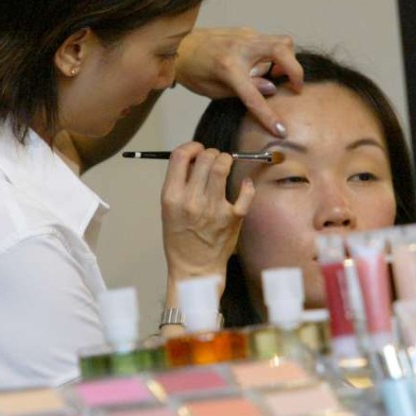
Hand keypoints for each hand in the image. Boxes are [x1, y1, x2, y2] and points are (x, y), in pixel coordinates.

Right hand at [161, 142, 255, 307]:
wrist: (194, 268)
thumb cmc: (181, 238)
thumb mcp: (169, 209)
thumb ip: (180, 183)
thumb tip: (195, 159)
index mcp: (171, 197)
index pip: (180, 156)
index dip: (191, 147)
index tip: (197, 150)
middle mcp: (192, 200)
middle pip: (204, 157)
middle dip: (211, 152)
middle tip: (214, 158)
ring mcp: (214, 208)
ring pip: (223, 166)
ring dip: (226, 159)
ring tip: (226, 164)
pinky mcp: (233, 217)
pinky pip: (245, 190)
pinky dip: (247, 184)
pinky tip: (244, 184)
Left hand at [174, 27, 301, 136]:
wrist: (178, 46)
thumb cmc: (193, 71)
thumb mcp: (213, 90)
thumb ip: (243, 92)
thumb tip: (271, 89)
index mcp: (228, 68)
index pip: (255, 96)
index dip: (269, 116)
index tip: (281, 130)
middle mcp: (240, 47)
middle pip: (282, 50)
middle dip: (295, 70)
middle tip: (295, 87)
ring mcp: (245, 36)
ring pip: (282, 41)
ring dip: (287, 60)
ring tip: (276, 74)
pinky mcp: (246, 31)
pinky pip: (269, 41)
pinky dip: (273, 54)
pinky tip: (261, 65)